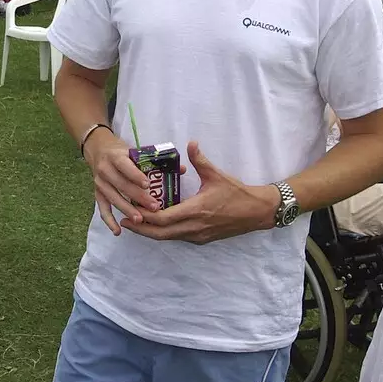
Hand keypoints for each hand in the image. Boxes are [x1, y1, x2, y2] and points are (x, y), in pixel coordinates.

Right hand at [82, 129, 158, 234]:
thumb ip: (156, 160)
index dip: (135, 175)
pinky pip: (103, 209)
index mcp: (116, 156)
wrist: (99, 150)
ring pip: (113, 198)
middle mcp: (105, 170)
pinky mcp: (97, 193)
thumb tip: (181, 169)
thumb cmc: (122, 153)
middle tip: (154, 207)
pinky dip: (109, 221)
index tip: (148, 185)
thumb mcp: (136, 151)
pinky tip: (118, 231)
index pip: (125, 166)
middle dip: (138, 197)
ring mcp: (100, 183)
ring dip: (127, 210)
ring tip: (140, 220)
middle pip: (121, 185)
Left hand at [130, 140, 281, 244]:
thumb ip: (200, 160)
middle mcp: (194, 227)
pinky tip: (156, 224)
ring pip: (168, 238)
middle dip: (141, 229)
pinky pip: (178, 237)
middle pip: (160, 234)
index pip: (163, 218)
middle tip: (125, 220)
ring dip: (151, 232)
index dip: (144, 216)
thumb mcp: (217, 175)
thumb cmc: (237, 193)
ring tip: (136, 222)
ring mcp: (198, 236)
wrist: (257, 212)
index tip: (130, 209)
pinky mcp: (202, 239)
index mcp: (196, 210)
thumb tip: (190, 142)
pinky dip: (165, 232)